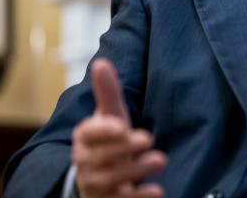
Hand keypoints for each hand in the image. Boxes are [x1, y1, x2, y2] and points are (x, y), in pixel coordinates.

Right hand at [72, 58, 166, 197]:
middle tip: (148, 138)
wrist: (101, 178)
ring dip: (136, 170)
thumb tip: (101, 62)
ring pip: (111, 180)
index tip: (121, 125)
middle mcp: (86, 162)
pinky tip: (158, 192)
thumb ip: (108, 92)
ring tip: (160, 159)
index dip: (103, 130)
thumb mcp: (111, 116)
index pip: (89, 134)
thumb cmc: (110, 141)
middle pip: (101, 156)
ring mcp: (96, 185)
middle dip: (124, 148)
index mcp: (85, 138)